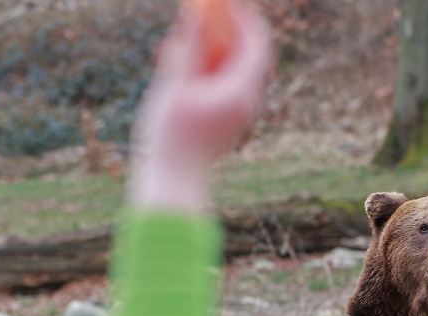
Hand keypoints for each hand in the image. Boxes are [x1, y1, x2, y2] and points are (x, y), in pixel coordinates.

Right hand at [129, 1, 273, 212]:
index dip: (243, 16)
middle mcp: (246, 102)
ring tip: (183, 37)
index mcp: (242, 92)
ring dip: (211, 49)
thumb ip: (187, 47)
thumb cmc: (171, 138)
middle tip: (205, 8)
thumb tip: (196, 13)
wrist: (172, 186)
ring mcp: (235, 114)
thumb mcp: (174, 85)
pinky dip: (205, 70)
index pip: (256, 43)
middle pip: (245, 54)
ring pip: (230, 70)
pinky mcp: (223, 122)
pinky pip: (220, 86)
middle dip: (225, 29)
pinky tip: (179, 63)